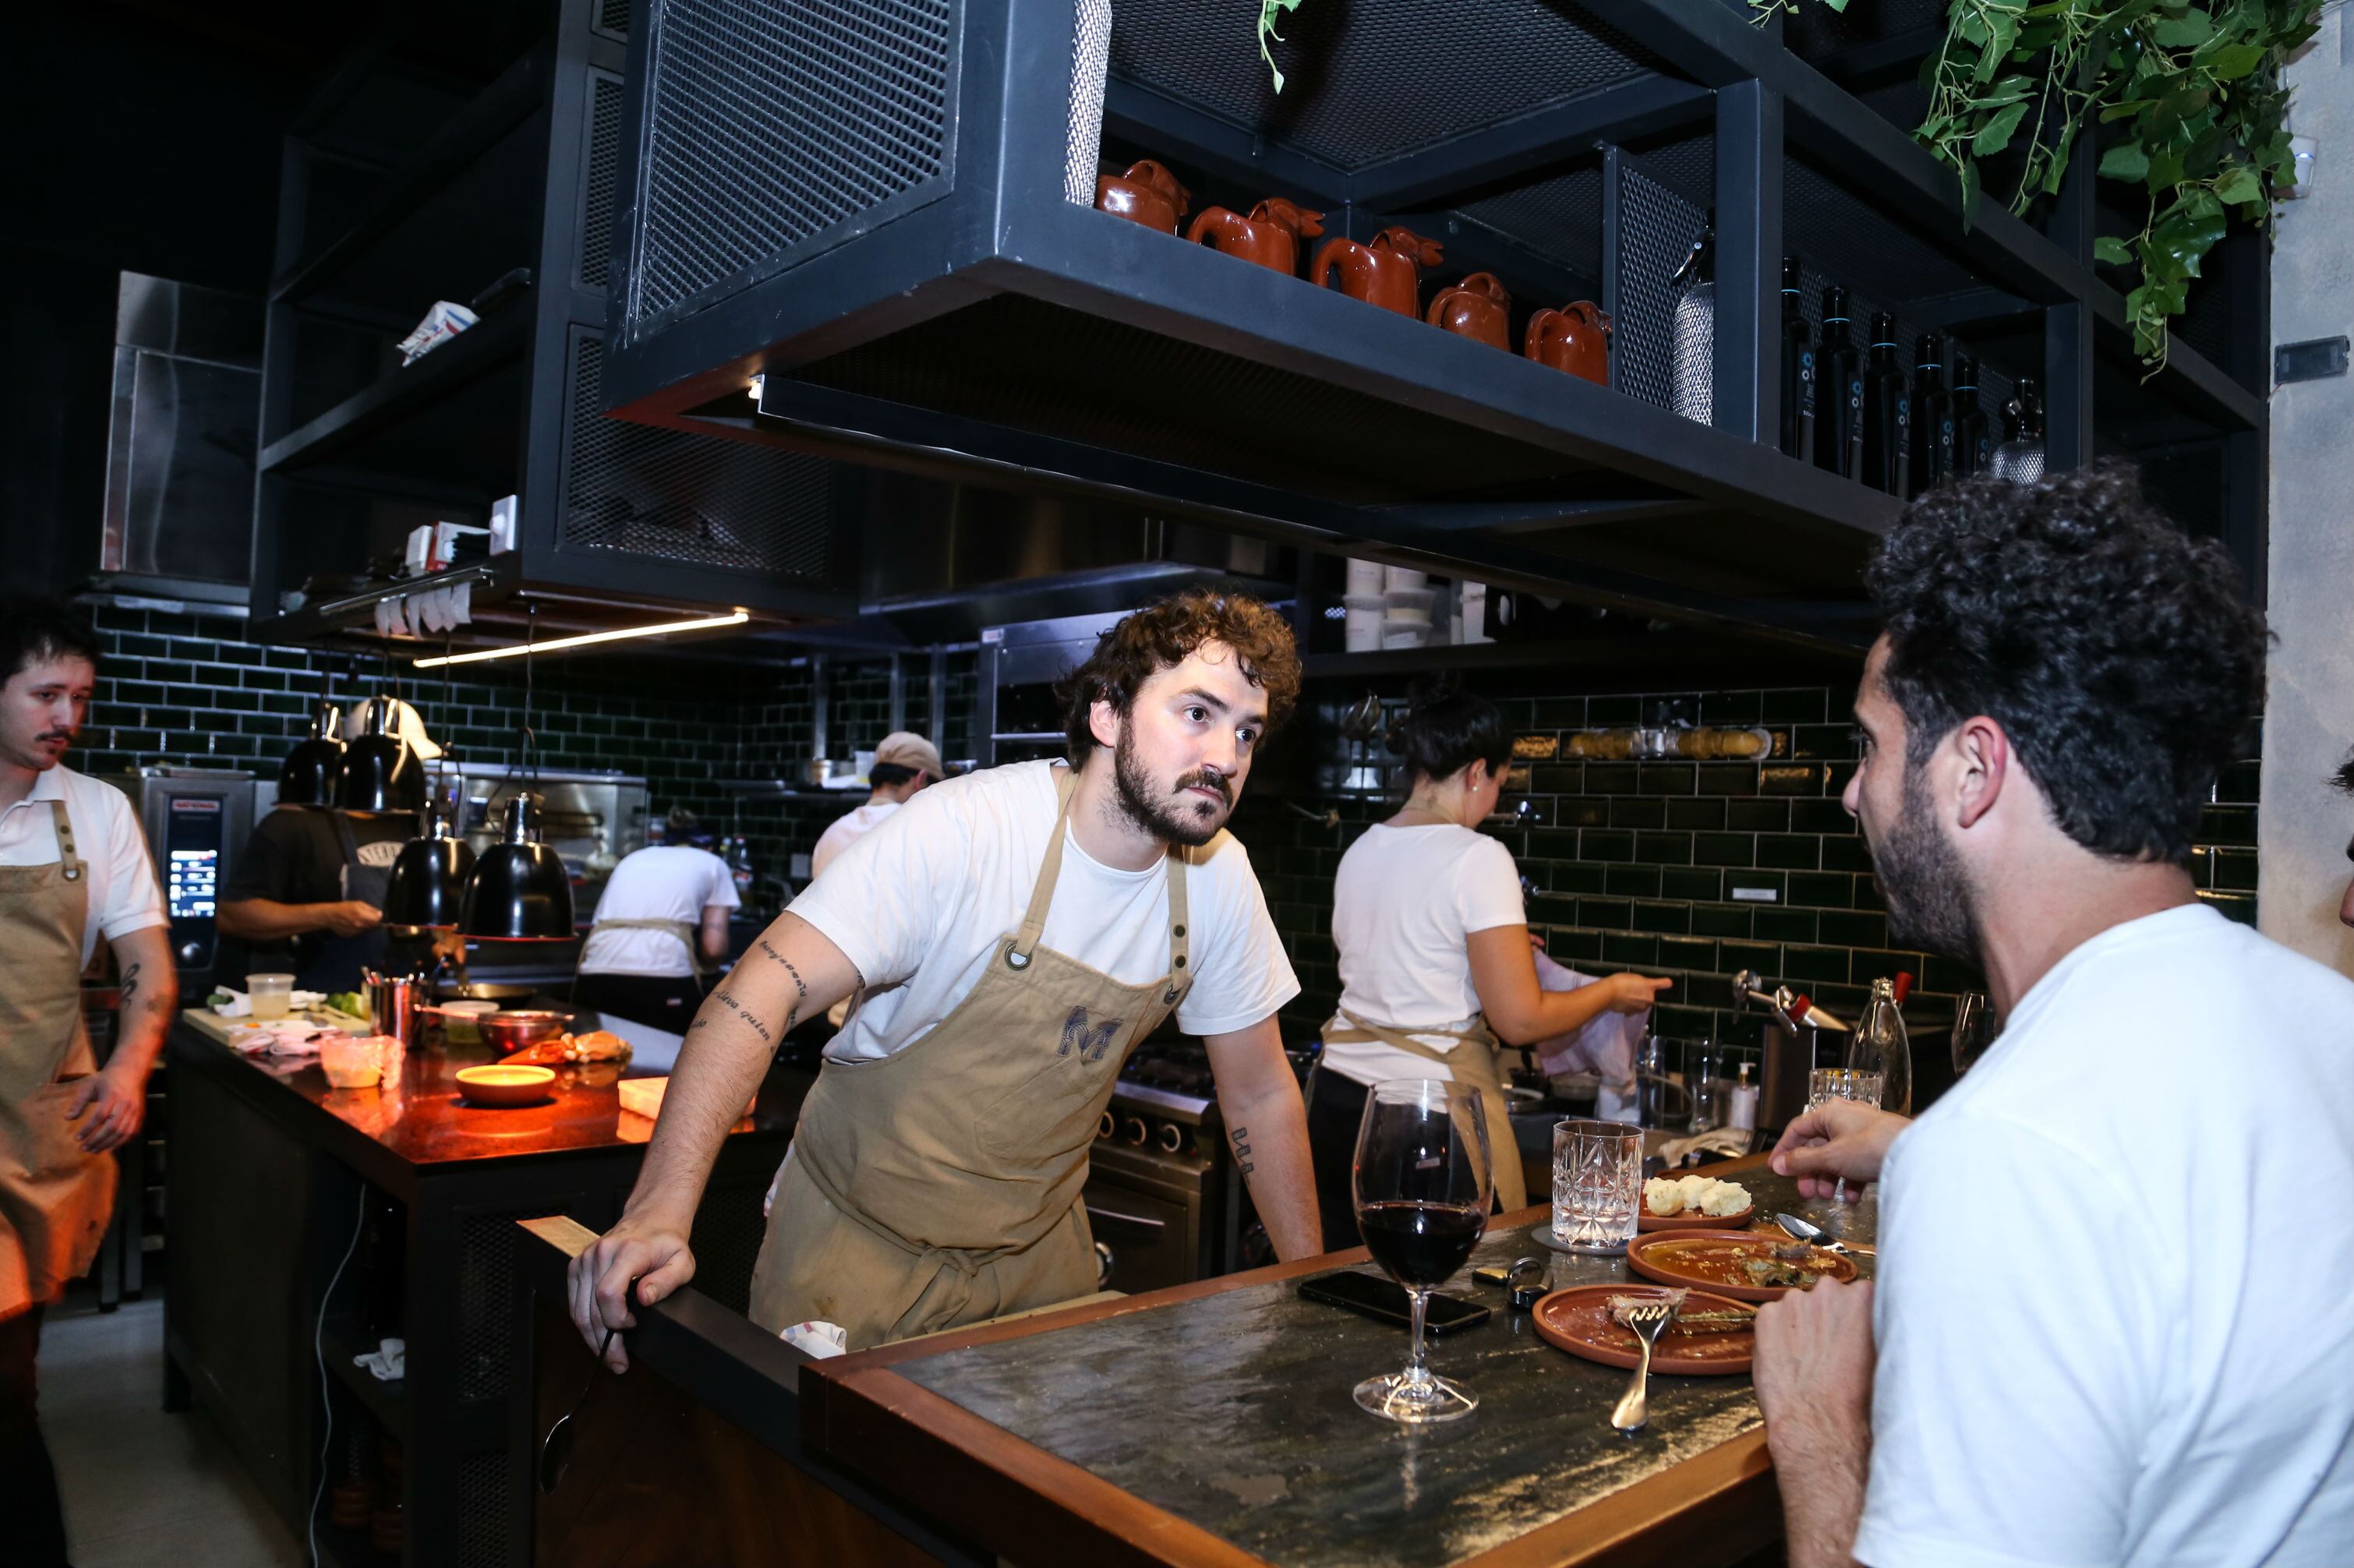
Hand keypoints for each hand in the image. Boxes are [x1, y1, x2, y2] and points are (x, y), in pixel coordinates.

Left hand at [67, 1065, 146, 1152]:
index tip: (77, 1138)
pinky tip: (110, 1146)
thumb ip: (79, 1102)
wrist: (131, 1071)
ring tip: (95, 1150)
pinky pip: (132, 1132)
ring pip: (123, 1132)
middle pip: (112, 1127)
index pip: (99, 1116)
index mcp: (112, 1095)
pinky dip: (121, 1142)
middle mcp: (125, 1103)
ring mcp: (134, 1110)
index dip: (88, 1129)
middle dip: (97, 1140)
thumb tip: (67, 1118)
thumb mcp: (89, 1086)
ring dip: (108, 1144)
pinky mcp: (139, 1114)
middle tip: (84, 1148)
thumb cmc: (107, 1079)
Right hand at [323, 901, 382, 936]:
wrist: (331, 916)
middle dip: (375, 923)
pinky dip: (361, 930)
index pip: (378, 921)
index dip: (381, 919)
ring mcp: (356, 932)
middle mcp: (359, 926)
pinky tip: (356, 924)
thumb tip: (380, 915)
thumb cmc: (345, 907)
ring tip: (361, 920)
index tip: (381, 917)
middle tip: (370, 918)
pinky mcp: (352, 936)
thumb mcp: (359, 904)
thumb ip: (371, 909)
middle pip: (374, 927)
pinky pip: (361, 933)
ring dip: (368, 927)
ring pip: (368, 931)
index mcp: (362, 916)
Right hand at [567, 1214, 696, 1372]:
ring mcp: (585, 1259)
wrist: (651, 1219)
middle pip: (591, 1308)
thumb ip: (667, 1281)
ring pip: (579, 1310)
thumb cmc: (667, 1242)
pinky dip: (584, 1323)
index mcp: (627, 1252)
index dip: (616, 1319)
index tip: (633, 1326)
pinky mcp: (577, 1266)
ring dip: (592, 1338)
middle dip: (605, 1341)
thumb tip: (645, 1298)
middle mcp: (601, 1254)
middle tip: (619, 1362)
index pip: (608, 1293)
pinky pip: (574, 1303)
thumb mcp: (682, 1262)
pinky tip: (598, 1335)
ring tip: (609, 1355)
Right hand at [1604, 973, 1672, 1012]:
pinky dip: (1629, 1006)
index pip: (1664, 984)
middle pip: (1650, 997)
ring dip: (1636, 1001)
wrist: (1609, 993)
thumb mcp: (1635, 977)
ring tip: (1625, 995)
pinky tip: (1622, 1001)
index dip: (1665, 983)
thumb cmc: (1621, 981)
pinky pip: (1633, 1009)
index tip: (1667, 982)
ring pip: (1642, 1004)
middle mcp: (1649, 999)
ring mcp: (1641, 1008)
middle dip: (1643, 994)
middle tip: (1632, 988)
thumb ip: (1644, 983)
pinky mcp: (1632, 1013)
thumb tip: (1647, 987)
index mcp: (1650, 987)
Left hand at [1752, 1277, 1875, 1545]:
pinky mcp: (1766, 1315)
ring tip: (1808, 1360)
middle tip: (1830, 1350)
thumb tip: (1883, 1318)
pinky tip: (1787, 1361)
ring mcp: (1794, 1300)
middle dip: (1828, 1318)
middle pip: (1828, 1297)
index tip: (1852, 1335)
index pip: (1860, 1294)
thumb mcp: (1886, 1355)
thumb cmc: (1860, 1398)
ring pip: (1799, 1308)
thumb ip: (1880, 1326)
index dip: (1855, 1317)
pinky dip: (1777, 1335)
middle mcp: (1829, 1289)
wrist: (1820, 1424)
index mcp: (1865, 1295)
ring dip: (1802, 1326)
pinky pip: (1773, 1319)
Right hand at [1770, 1100, 1909, 1198]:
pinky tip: (1853, 1198)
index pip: (1797, 1129)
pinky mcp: (1877, 1146)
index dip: (1784, 1150)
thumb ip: (1802, 1161)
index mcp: (1829, 1113)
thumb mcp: (1830, 1157)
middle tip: (1806, 1192)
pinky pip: (1855, 1163)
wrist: (1915, 1154)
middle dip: (1810, 1172)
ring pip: (1836, 1156)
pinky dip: (1850, 1180)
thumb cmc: (1871, 1147)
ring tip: (1828, 1197)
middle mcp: (1844, 1118)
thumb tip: (1778, 1165)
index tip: (1776, 1169)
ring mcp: (1862, 1132)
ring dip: (1829, 1178)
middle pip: (1816, 1146)